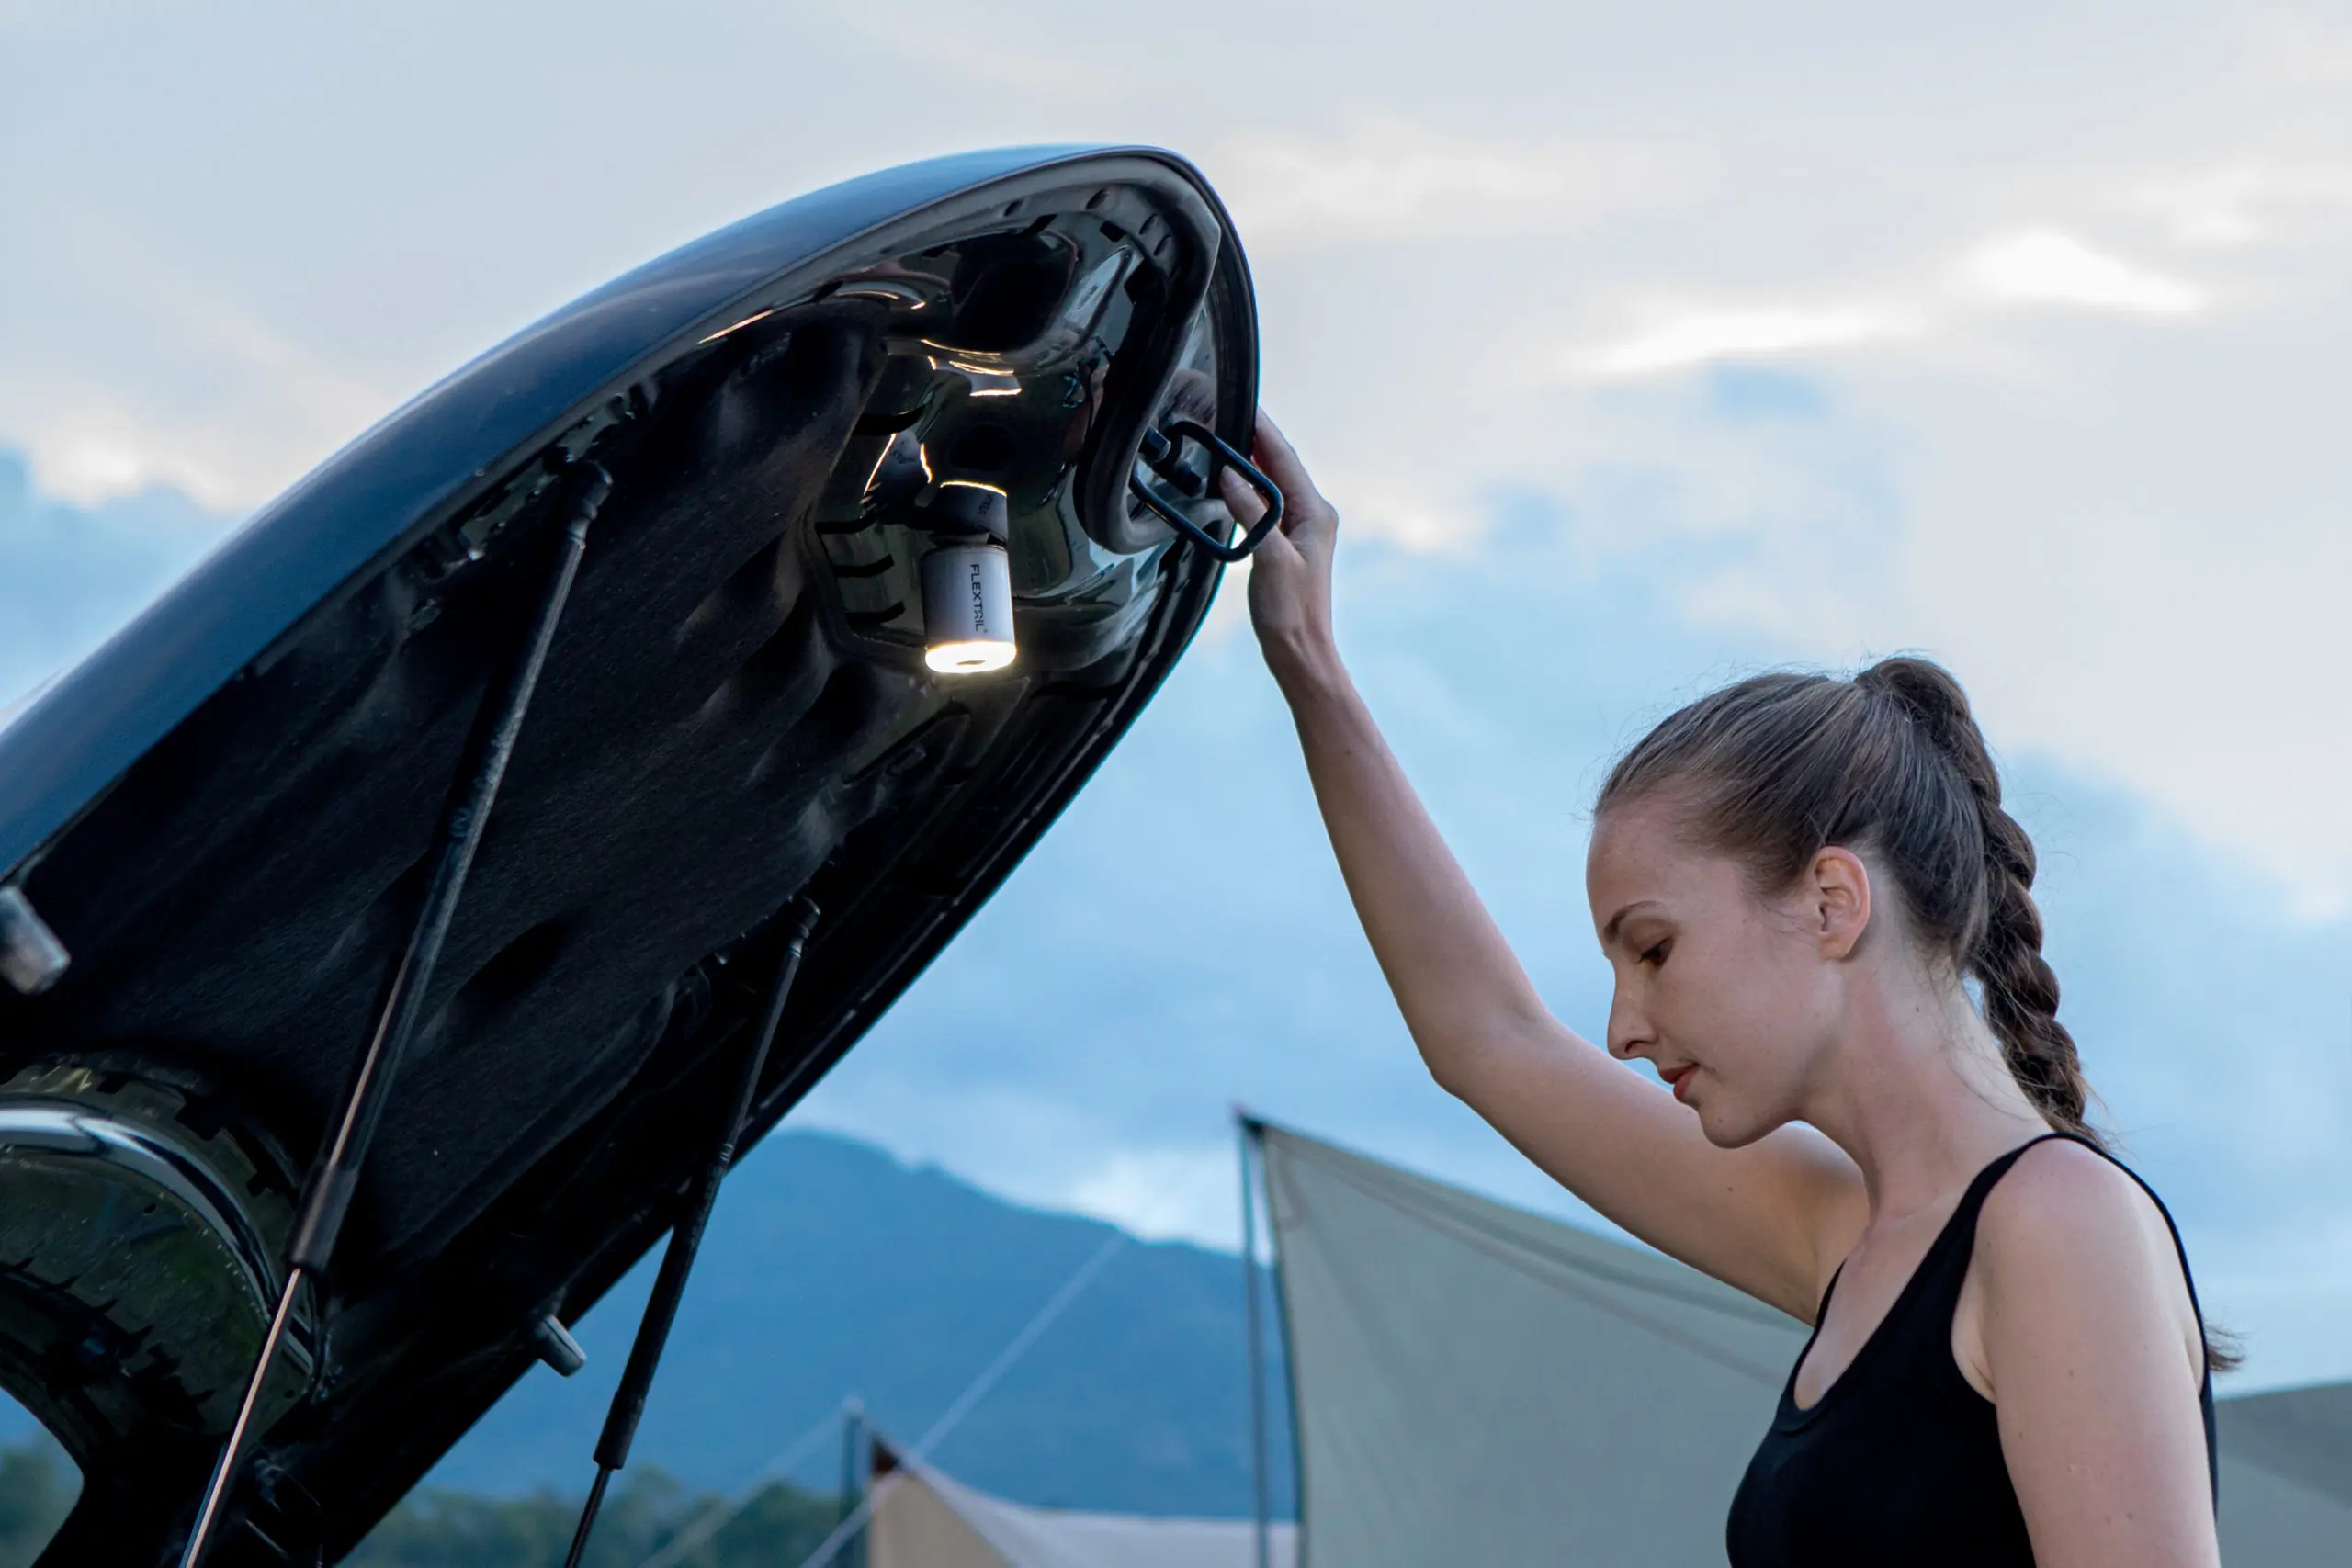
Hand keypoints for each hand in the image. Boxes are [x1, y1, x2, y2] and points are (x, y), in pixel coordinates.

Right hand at [1219, 410, 1339, 687]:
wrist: (1300, 652)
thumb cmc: (1291, 612)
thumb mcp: (1270, 559)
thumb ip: (1251, 513)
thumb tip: (1229, 475)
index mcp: (1314, 512)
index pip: (1284, 458)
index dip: (1262, 428)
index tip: (1243, 400)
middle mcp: (1311, 515)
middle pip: (1279, 465)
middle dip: (1254, 437)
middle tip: (1225, 410)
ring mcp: (1300, 529)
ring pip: (1271, 483)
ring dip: (1249, 459)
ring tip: (1224, 435)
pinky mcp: (1285, 544)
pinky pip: (1265, 503)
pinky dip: (1246, 487)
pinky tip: (1230, 481)